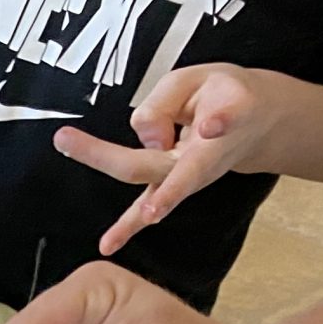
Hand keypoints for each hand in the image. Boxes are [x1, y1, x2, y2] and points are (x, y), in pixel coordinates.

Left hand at [55, 64, 304, 257]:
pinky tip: (108, 245)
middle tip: (67, 140)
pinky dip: (128, 227)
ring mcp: (186, 179)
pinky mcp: (171, 187)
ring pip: (153, 192)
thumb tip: (142, 134)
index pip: (221, 120)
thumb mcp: (198, 79)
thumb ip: (165, 99)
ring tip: (112, 238)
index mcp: (223, 120)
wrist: (256, 124)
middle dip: (112, 157)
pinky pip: (146, 208)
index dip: (218, 122)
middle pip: (159, 160)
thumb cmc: (221, 96)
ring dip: (131, 216)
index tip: (213, 125)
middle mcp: (203, 158)